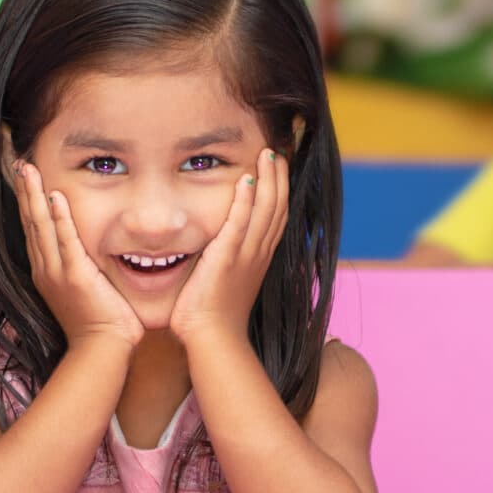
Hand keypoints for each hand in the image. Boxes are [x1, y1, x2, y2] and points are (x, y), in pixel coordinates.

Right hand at [11, 160, 143, 356]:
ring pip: (40, 226)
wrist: (101, 351)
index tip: (23, 176)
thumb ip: (79, 268)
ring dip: (33, 196)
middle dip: (24, 190)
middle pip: (29, 221)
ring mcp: (57, 273)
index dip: (26, 201)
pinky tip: (54, 197)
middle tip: (18, 162)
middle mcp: (45, 269)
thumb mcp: (82, 290)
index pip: (32, 227)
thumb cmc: (98, 324)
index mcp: (46, 271)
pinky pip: (66, 242)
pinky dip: (59, 218)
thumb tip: (84, 252)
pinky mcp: (75, 278)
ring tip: (27, 169)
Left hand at [171, 148, 288, 354]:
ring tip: (268, 155)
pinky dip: (245, 201)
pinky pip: (240, 223)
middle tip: (277, 152)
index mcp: (260, 258)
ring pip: (266, 210)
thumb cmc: (214, 318)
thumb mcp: (230, 283)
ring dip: (268, 180)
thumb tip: (226, 250)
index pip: (277, 217)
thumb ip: (232, 262)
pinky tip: (246, 180)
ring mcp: (246, 256)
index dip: (280, 191)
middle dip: (278, 177)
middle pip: (278, 207)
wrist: (213, 339)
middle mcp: (259, 254)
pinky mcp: (228, 258)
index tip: (278, 168)